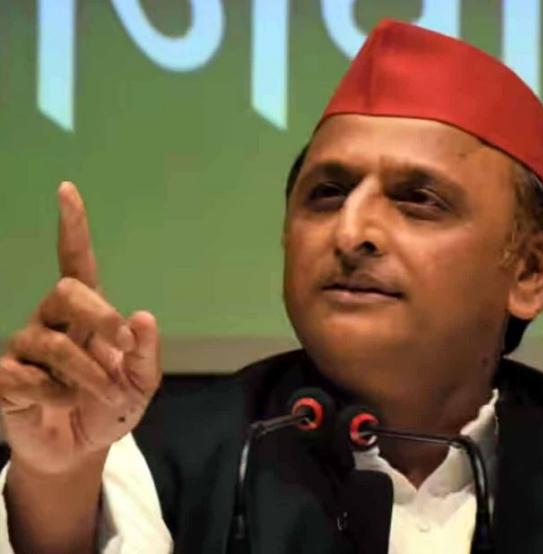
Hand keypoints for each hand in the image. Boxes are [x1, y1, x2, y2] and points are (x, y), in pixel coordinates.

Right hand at [0, 182, 161, 474]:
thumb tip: (142, 316)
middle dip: (100, 315)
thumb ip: (146, 354)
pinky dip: (54, 394)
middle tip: (123, 346)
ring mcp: (25, 348)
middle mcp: (52, 321)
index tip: (67, 190)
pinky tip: (58, 403)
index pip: (76, 262)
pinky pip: (24, 376)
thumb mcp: (141, 383)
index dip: (72, 228)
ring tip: (105, 394)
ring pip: (52, 342)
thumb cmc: (111, 406)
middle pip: (66, 290)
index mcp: (87, 314)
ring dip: (88, 373)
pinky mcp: (5, 377)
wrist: (80, 450)